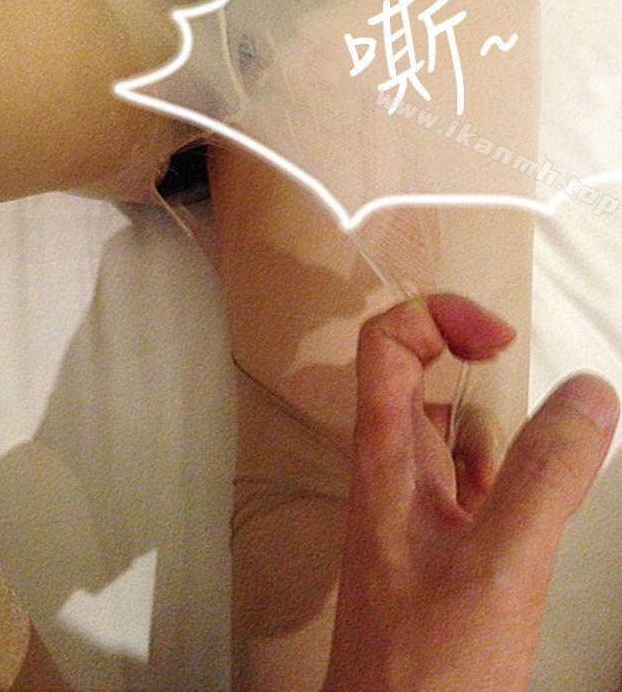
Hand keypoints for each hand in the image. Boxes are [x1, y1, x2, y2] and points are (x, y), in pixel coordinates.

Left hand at [323, 293, 619, 691]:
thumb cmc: (423, 674)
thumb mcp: (498, 567)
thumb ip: (544, 478)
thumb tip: (587, 394)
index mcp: (384, 458)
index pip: (386, 344)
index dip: (437, 316)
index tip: (500, 339)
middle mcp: (394, 474)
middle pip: (429, 383)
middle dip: (489, 384)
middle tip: (540, 416)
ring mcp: (417, 513)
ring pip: (461, 439)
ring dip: (507, 442)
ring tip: (537, 481)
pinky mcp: (441, 550)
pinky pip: (477, 489)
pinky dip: (511, 487)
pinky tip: (533, 523)